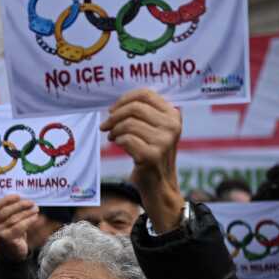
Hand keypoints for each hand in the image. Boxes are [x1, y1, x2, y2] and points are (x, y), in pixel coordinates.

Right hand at [0, 194, 38, 261]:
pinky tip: (35, 217)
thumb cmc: (12, 233)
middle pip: (5, 211)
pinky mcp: (7, 239)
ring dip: (27, 212)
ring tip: (36, 209)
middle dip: (20, 205)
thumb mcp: (9, 222)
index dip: (6, 200)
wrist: (12, 253)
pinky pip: (19, 227)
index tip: (18, 196)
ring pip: (14, 219)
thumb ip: (13, 212)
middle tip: (31, 202)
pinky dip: (29, 220)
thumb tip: (26, 200)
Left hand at [101, 88, 184, 232]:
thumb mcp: (155, 130)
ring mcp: (164, 141)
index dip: (124, 99)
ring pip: (128, 124)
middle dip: (115, 116)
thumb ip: (144, 113)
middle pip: (135, 108)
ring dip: (115, 130)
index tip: (112, 110)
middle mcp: (172, 126)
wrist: (159, 184)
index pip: (146, 94)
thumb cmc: (152, 153)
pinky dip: (118, 141)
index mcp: (173, 115)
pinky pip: (126, 139)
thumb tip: (118, 103)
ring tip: (112, 137)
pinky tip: (118, 145)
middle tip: (106, 125)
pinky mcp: (152, 155)